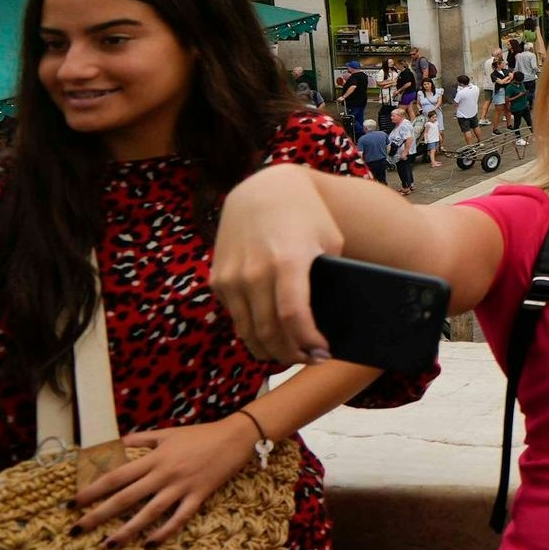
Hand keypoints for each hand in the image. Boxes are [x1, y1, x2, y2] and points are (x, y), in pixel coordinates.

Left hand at [71, 417, 261, 546]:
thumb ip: (140, 440)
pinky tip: (149, 544)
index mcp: (153, 458)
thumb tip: (114, 445)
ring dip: (127, 530)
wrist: (236, 437)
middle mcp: (163, 474)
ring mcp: (181, 487)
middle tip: (77, 529)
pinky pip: (179, 518)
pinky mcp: (199, 496)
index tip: (72, 503)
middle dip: (98, 515)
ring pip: (149, 513)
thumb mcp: (167, 433)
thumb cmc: (199, 434)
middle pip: (125, 498)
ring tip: (107, 545)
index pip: (115, 476)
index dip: (92, 490)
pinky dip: (164, 532)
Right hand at [211, 166, 349, 365]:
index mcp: (287, 261)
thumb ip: (329, 279)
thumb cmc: (307, 216)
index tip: (324, 353)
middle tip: (310, 360)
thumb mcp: (330, 241)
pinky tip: (271, 334)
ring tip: (291, 355)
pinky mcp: (217, 279)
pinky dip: (252, 331)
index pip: (295, 317)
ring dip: (270, 351)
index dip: (309, 343)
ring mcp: (231, 277)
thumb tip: (329, 321)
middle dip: (292, 354)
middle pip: (270, 332)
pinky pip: (235, 316)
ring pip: (248, 332)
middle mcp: (254, 271)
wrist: (263, 189)